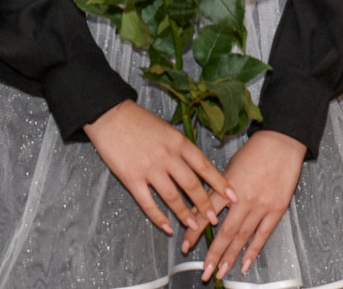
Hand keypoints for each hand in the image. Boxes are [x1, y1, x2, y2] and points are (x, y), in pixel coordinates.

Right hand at [81, 100, 228, 239]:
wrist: (111, 116)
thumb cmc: (139, 121)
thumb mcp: (167, 129)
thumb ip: (180, 147)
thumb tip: (195, 165)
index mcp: (179, 142)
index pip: (204, 166)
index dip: (219, 183)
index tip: (232, 195)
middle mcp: (168, 157)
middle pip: (191, 185)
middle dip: (204, 204)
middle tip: (214, 218)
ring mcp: (150, 169)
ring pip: (172, 197)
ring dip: (184, 213)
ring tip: (193, 225)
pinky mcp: (132, 178)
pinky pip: (148, 202)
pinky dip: (158, 217)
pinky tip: (166, 226)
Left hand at [200, 129, 303, 279]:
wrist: (283, 141)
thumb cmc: (255, 151)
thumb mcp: (229, 167)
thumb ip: (217, 191)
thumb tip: (202, 211)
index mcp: (229, 186)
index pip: (207, 214)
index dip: (194, 232)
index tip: (185, 247)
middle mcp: (244, 199)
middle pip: (225, 232)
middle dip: (213, 254)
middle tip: (205, 272)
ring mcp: (262, 205)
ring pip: (242, 237)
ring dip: (230, 257)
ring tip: (221, 272)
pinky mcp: (277, 208)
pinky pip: (263, 234)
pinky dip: (253, 250)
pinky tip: (245, 263)